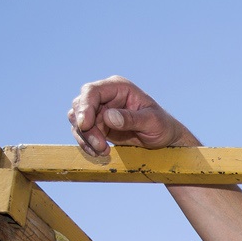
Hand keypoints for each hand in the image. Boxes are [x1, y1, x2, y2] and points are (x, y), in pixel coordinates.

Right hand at [67, 76, 196, 156]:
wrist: (164, 139)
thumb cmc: (162, 126)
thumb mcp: (152, 122)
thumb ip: (131, 119)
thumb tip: (108, 116)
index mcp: (118, 87)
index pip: (92, 91)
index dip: (84, 107)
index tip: (85, 125)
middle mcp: (106, 96)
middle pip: (80, 106)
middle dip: (86, 128)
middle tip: (100, 146)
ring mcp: (100, 110)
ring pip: (77, 120)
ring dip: (85, 138)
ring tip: (103, 151)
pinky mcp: (98, 125)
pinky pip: (83, 133)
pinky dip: (87, 144)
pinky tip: (99, 153)